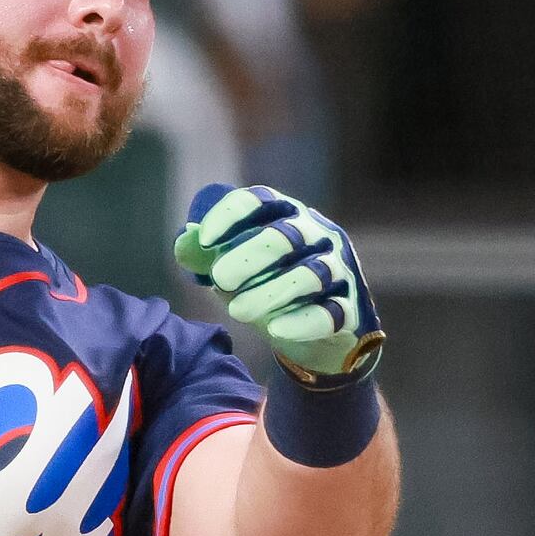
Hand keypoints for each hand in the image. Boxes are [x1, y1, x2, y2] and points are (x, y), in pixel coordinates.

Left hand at [174, 182, 383, 382]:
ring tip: (236, 311)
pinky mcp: (350, 309)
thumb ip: (209, 256)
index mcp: (289, 216)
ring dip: (271, 291)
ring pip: (309, 275)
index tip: (204, 239)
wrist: (320, 335)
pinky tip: (276, 329)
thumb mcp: (238, 270)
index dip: (231, 214)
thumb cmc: (272, 288)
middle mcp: (319, 236)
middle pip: (285, 236)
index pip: (262, 201)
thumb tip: (185, 241)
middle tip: (219, 278)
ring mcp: (339, 271)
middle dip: (250, 255)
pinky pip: (330, 313)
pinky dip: (302, 321)